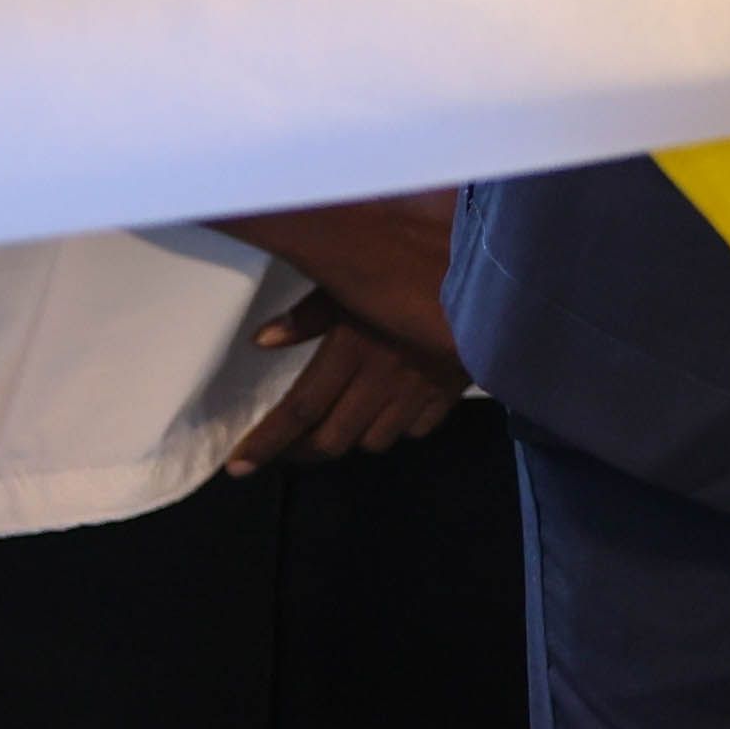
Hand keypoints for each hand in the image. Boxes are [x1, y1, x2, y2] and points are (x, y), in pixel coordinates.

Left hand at [213, 190, 472, 472]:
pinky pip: (416, 429)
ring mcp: (418, 389)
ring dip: (350, 438)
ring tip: (337, 425)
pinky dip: (396, 427)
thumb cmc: (411, 262)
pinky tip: (390, 411)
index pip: (298, 409)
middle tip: (287, 446)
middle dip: (302, 451)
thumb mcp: (354, 277)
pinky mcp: (450, 389)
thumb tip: (262, 341)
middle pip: (331, 438)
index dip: (265, 442)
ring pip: (372, 441)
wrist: (492, 265)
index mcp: (352, 349)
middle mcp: (381, 379)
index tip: (237, 467)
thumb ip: (309, 314)